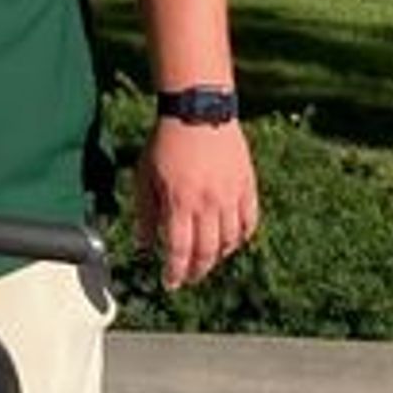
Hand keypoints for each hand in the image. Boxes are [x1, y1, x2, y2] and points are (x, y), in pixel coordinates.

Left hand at [138, 118, 259, 291]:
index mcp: (179, 202)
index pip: (180, 251)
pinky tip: (231, 241)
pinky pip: (249, 222)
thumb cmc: (166, 142)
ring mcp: (231, 195)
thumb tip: (143, 245)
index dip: (175, 273)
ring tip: (207, 260)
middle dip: (196, 271)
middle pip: (206, 252)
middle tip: (188, 278)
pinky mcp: (247, 186)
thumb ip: (145, 214)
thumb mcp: (144, 177)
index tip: (170, 283)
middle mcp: (208, 203)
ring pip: (230, 241)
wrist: (198, 110)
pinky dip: (241, 237)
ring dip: (217, 257)